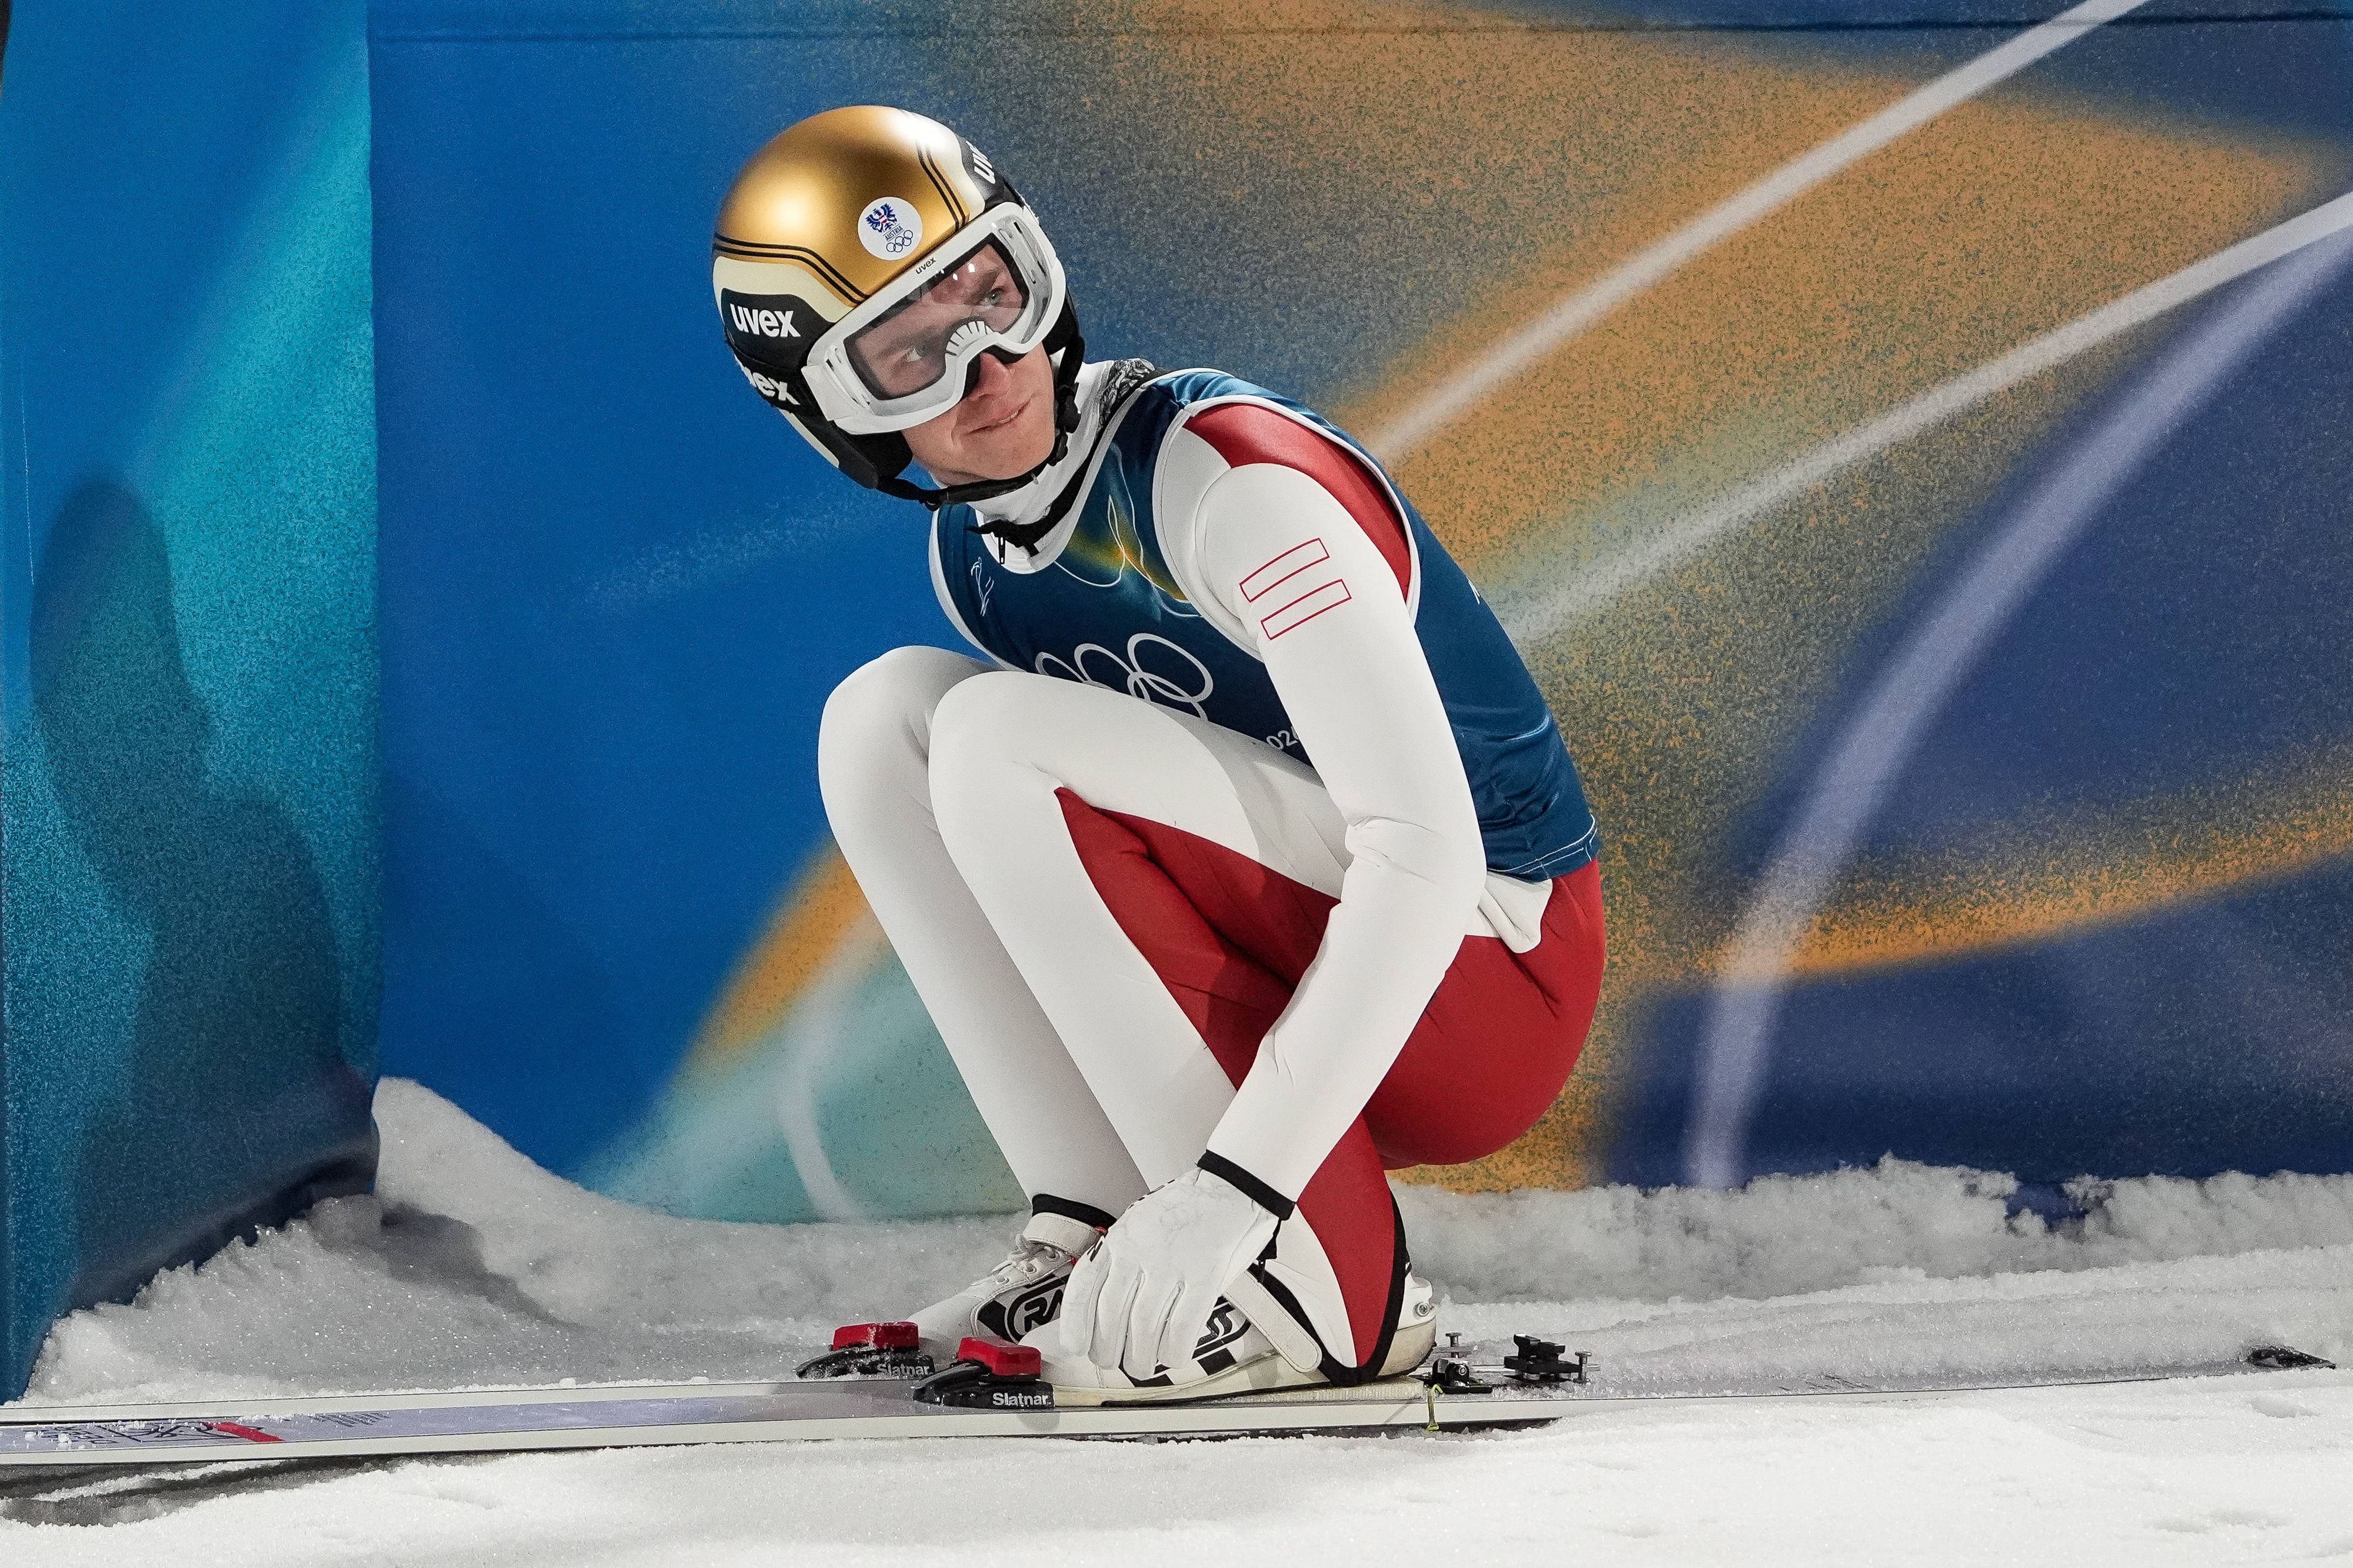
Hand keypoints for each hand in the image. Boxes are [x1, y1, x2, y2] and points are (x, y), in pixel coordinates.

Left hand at [1063, 1168, 1277, 1379]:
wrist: (1233, 1185)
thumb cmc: (1187, 1211)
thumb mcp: (1140, 1225)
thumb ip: (1123, 1261)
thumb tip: (1106, 1311)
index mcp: (1119, 1238)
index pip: (1084, 1288)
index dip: (1075, 1325)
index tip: (1076, 1346)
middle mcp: (1139, 1251)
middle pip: (1111, 1315)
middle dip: (1108, 1349)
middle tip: (1113, 1361)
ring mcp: (1172, 1263)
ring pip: (1144, 1327)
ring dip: (1140, 1358)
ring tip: (1143, 1367)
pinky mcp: (1205, 1275)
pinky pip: (1182, 1326)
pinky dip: (1174, 1351)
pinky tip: (1173, 1357)